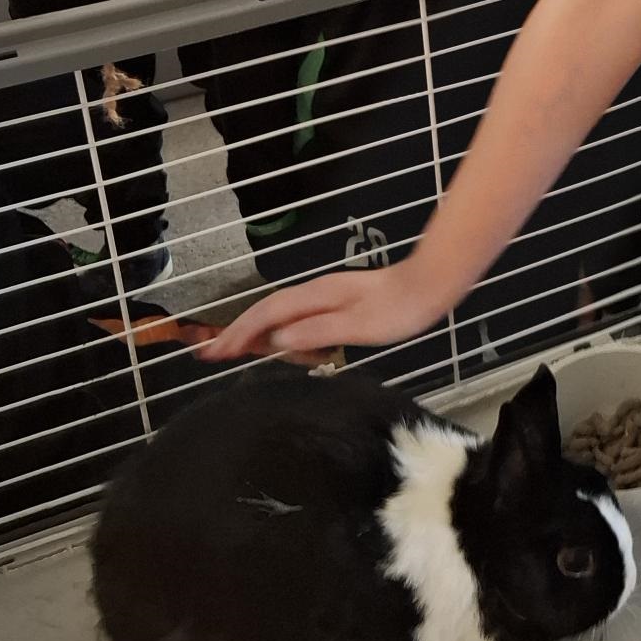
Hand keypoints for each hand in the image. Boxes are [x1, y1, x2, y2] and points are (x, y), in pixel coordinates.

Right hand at [201, 260, 442, 360]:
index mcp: (317, 297)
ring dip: (257, 332)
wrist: (429, 286)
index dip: (239, 332)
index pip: (267, 315)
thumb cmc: (399, 309)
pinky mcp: (337, 304)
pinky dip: (283, 333)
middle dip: (238, 331)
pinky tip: (287, 348)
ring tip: (238, 353)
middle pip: (267, 311)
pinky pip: (299, 319)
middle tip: (211, 353)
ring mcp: (326, 297)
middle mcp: (316, 293)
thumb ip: (318, 330)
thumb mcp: (359, 325)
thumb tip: (278, 339)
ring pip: (281, 315)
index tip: (213, 352)